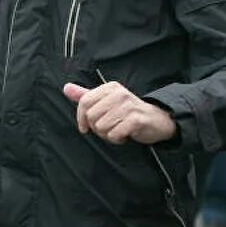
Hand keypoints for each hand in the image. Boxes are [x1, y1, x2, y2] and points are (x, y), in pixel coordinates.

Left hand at [63, 81, 177, 144]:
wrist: (159, 120)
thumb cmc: (129, 112)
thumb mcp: (107, 101)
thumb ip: (86, 95)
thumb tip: (66, 88)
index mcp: (110, 87)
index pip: (84, 102)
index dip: (80, 118)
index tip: (84, 128)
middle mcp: (119, 94)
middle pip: (92, 116)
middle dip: (97, 128)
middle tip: (108, 128)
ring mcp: (128, 106)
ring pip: (101, 127)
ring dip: (108, 134)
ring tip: (118, 130)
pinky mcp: (136, 120)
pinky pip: (114, 134)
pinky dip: (117, 139)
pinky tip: (125, 135)